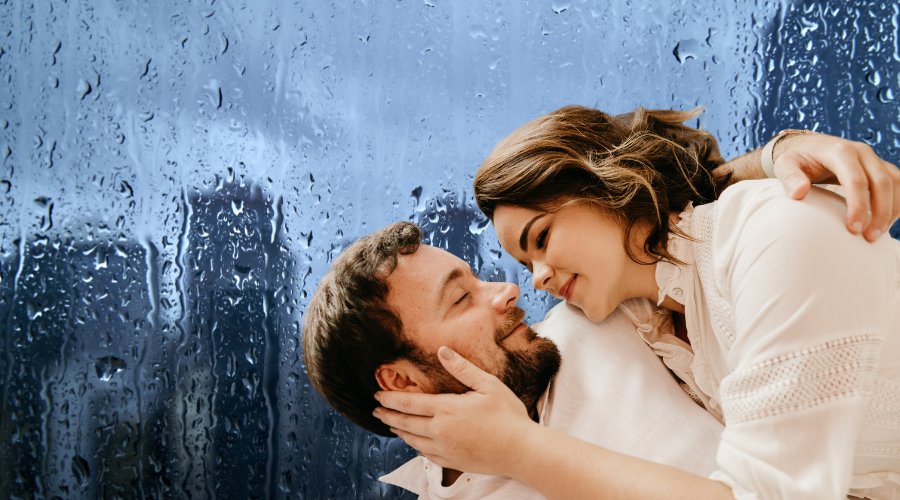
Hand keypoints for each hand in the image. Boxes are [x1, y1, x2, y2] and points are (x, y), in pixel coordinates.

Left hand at [373, 346, 536, 476]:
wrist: (521, 450)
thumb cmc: (508, 415)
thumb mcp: (488, 385)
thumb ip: (462, 368)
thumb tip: (442, 351)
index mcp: (446, 409)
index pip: (409, 402)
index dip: (390, 398)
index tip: (377, 395)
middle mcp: (440, 430)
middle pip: (405, 422)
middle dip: (388, 415)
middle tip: (376, 410)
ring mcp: (445, 448)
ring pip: (413, 440)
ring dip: (399, 431)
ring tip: (391, 424)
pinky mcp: (453, 461)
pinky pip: (426, 454)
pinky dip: (415, 446)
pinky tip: (414, 443)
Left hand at [773, 134, 899, 241]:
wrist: (808, 147)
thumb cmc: (796, 159)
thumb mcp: (785, 165)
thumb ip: (789, 178)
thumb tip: (798, 193)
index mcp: (839, 152)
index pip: (856, 180)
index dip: (858, 206)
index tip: (853, 230)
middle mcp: (861, 152)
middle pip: (882, 182)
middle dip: (880, 212)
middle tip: (870, 238)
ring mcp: (873, 158)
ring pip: (895, 182)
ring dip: (892, 209)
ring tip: (877, 234)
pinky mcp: (879, 166)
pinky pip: (897, 183)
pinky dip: (896, 202)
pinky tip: (884, 222)